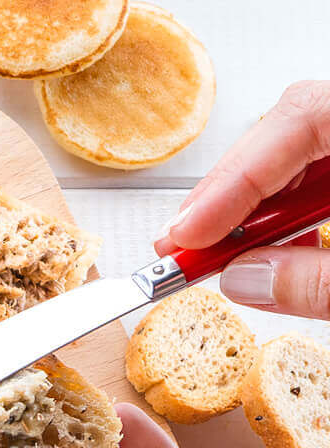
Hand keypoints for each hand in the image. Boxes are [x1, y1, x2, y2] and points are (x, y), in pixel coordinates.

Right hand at [161, 81, 329, 316]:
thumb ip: (317, 282)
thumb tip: (243, 279)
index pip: (303, 118)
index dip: (237, 177)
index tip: (190, 234)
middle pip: (293, 127)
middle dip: (231, 191)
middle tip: (180, 245)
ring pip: (302, 149)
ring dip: (254, 203)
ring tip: (214, 252)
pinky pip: (323, 170)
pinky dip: (291, 208)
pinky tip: (271, 245)